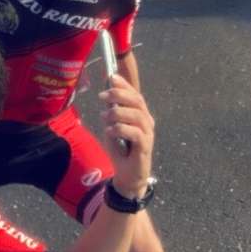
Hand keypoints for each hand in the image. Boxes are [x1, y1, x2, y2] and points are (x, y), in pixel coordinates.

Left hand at [100, 74, 152, 189]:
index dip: (125, 85)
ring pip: (136, 115)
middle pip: (137, 101)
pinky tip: (110, 131)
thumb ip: (112, 113)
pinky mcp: (145, 146)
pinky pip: (135, 133)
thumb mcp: (112, 128)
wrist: (127, 175)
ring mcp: (148, 134)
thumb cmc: (121, 151)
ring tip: (104, 117)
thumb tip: (106, 96)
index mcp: (140, 115)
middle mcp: (147, 122)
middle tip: (102, 95)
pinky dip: (121, 129)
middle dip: (119, 94)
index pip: (135, 95)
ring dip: (118, 113)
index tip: (111, 77)